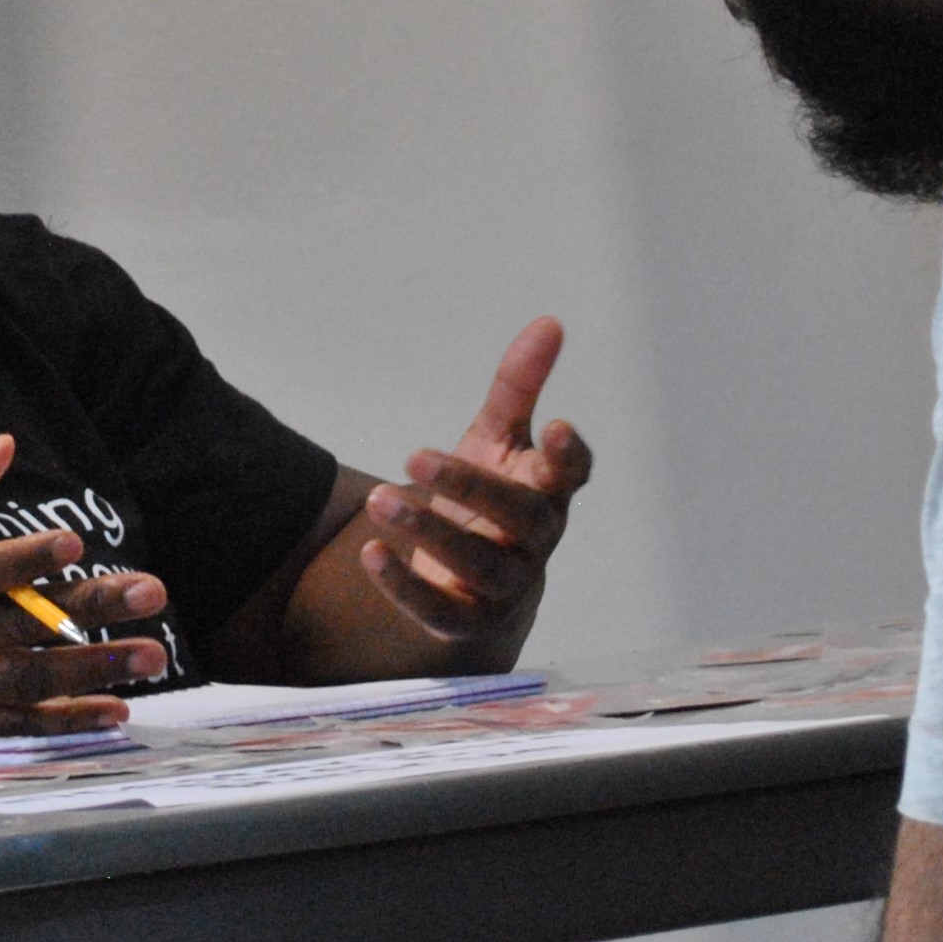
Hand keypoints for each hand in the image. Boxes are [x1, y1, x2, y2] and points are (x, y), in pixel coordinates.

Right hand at [0, 435, 169, 737]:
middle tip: (151, 594)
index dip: (25, 560)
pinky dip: (63, 722)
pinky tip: (115, 712)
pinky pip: (13, 724)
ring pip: (25, 680)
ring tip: (152, 656)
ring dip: (93, 670)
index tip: (75, 542)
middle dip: (89, 610)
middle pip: (18, 625)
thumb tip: (4, 443)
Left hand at [358, 317, 590, 663]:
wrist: (477, 582)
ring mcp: (505, 585)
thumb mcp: (499, 438)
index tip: (554, 425)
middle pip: (519, 516)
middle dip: (471, 486)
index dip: (568, 455)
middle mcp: (535, 540)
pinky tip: (370, 552)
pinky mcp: (466, 618)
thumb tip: (549, 322)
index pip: (572, 475)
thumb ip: (519, 386)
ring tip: (380, 498)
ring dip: (428, 530)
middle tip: (414, 455)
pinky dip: (402, 586)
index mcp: (548, 491)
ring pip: (478, 564)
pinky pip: (439, 610)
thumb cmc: (493, 494)